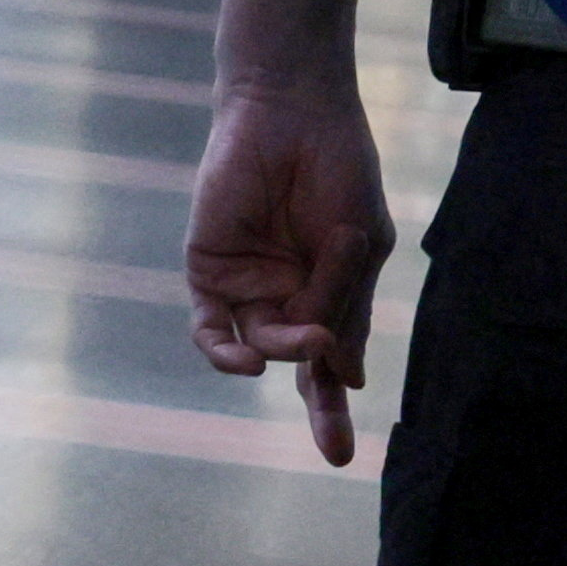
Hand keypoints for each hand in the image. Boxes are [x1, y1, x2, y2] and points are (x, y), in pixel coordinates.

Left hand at [188, 77, 395, 466]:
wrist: (292, 107)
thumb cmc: (338, 166)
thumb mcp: (358, 241)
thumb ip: (346, 305)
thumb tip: (344, 375)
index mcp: (327, 292)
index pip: (328, 362)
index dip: (332, 409)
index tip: (340, 458)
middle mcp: (286, 296)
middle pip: (296, 366)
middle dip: (317, 408)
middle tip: (335, 448)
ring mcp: (247, 285)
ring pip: (262, 345)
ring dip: (286, 351)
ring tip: (309, 333)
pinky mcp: (209, 267)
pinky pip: (209, 325)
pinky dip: (224, 350)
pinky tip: (247, 358)